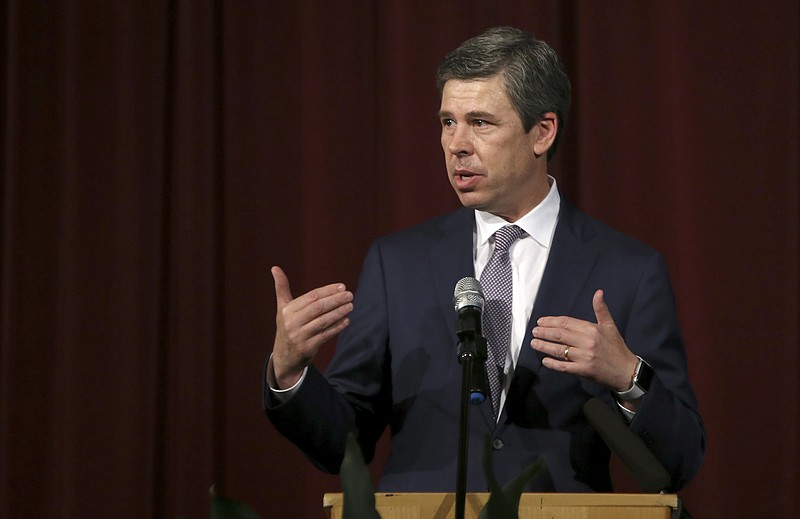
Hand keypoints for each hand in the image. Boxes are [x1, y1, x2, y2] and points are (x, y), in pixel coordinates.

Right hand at [270, 266, 353, 388]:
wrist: (284, 357)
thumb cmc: (286, 327)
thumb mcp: (282, 308)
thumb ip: (282, 288)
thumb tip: (275, 267)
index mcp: (287, 310)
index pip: (311, 297)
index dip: (328, 291)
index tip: (342, 286)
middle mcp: (291, 323)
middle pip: (318, 308)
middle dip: (336, 300)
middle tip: (350, 295)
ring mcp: (299, 336)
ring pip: (323, 321)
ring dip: (339, 313)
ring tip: (350, 306)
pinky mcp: (307, 348)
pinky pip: (325, 335)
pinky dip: (337, 327)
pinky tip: (346, 320)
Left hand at [531, 289, 637, 391]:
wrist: (627, 371)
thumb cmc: (617, 348)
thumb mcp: (610, 326)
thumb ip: (601, 309)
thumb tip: (598, 292)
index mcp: (592, 329)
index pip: (566, 323)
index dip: (551, 321)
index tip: (541, 322)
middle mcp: (587, 342)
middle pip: (560, 335)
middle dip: (544, 332)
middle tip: (534, 332)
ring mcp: (585, 357)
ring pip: (559, 350)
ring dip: (544, 346)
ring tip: (534, 343)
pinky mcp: (584, 370)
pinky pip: (564, 366)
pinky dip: (553, 364)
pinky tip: (545, 361)